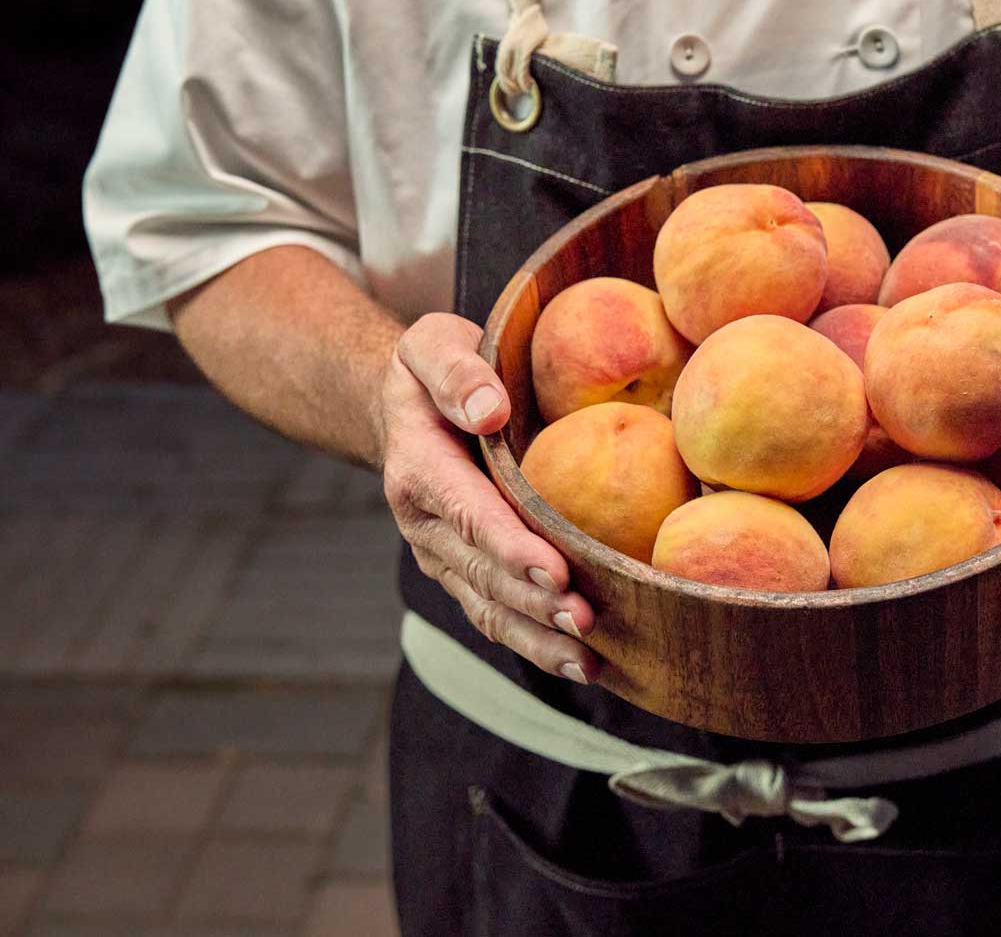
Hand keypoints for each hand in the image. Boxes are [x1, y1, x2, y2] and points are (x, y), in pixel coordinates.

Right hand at [380, 313, 600, 683]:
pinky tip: (585, 664)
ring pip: (490, 609)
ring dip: (538, 640)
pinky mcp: (465, 573)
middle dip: (533, 604)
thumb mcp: (431, 344)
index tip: (554, 573)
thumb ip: (456, 371)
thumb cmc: (430, 371)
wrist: (403, 406)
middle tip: (585, 622)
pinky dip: (537, 644)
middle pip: (483, 575)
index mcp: (419, 470)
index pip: (469, 516)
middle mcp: (426, 525)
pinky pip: (498, 616)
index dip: (510, 550)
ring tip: (590, 661)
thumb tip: (490, 409)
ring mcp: (444, 557)